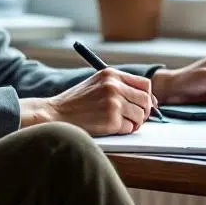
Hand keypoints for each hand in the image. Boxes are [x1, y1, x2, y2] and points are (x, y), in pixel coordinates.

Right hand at [33, 68, 158, 135]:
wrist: (55, 114)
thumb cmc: (76, 103)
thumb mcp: (96, 84)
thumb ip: (119, 87)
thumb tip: (150, 100)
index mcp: (111, 74)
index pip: (144, 84)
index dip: (148, 97)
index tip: (144, 106)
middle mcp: (114, 86)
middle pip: (146, 100)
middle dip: (144, 112)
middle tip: (135, 119)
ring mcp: (113, 102)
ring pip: (140, 116)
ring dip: (134, 123)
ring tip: (119, 124)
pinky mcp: (111, 119)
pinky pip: (130, 128)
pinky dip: (123, 131)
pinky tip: (110, 128)